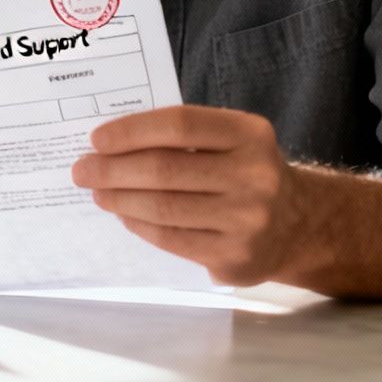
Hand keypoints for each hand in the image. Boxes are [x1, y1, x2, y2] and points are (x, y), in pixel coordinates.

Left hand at [71, 105, 305, 285]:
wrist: (298, 225)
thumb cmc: (244, 171)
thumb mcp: (231, 140)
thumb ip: (182, 135)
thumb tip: (110, 144)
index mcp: (250, 134)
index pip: (179, 125)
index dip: (131, 131)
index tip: (97, 139)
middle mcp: (255, 176)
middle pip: (165, 170)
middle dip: (113, 169)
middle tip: (83, 169)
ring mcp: (248, 220)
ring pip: (163, 208)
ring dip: (120, 199)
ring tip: (98, 192)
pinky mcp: (235, 257)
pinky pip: (172, 239)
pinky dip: (139, 225)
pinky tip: (125, 214)